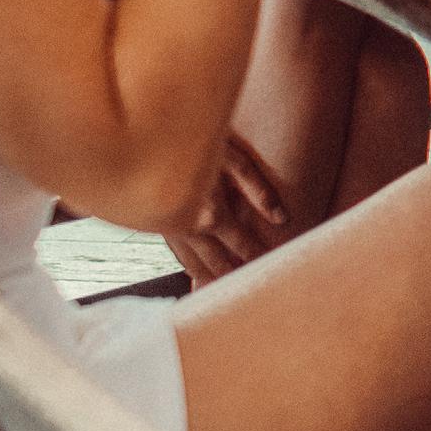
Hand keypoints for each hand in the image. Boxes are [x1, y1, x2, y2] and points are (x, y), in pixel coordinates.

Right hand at [162, 134, 290, 281]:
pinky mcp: (158, 227)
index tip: (274, 268)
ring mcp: (170, 231)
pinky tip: (199, 277)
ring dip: (213, 278)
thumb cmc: (195, 140)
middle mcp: (189, 229)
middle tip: (256, 290)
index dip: (259, 257)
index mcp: (211, 215)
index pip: (243, 246)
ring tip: (230, 292)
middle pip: (218, 263)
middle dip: (237, 276)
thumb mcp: (234, 159)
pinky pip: (178, 255)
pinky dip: (191, 269)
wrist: (147, 138)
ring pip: (194, 265)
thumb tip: (282, 219)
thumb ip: (259, 191)